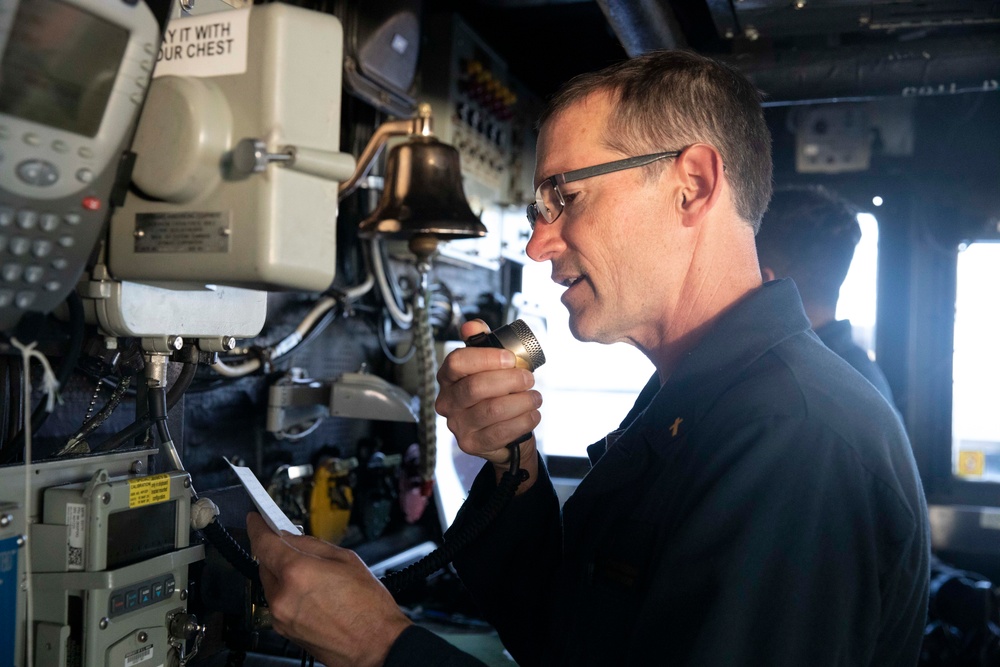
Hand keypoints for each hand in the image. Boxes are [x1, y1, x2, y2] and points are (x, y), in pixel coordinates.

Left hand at [246, 512, 410, 666]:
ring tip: (315, 578)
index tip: (255, 520)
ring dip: (284, 575)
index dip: (257, 526)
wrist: (376, 646)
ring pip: (271, 584)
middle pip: (265, 563)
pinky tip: (313, 595)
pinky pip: (278, 603)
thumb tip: (291, 536)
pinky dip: (289, 593)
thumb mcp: (346, 559)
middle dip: (278, 553)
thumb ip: (311, 545)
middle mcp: (283, 596)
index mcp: (298, 572)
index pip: (264, 542)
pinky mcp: (284, 631)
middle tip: (297, 549)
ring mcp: (281, 617)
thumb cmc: (369, 608)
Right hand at [436, 320, 542, 488]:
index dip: (486, 358)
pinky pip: (501, 431)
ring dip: (521, 401)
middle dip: (509, 380)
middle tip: (528, 378)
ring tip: (535, 397)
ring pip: (492, 410)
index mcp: (448, 377)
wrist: (501, 434)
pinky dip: (523, 421)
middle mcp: (447, 402)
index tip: (511, 359)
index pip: (457, 362)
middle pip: (475, 387)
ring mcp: (457, 425)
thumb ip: (481, 343)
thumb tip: (472, 325)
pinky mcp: (472, 444)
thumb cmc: (494, 393)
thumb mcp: (488, 365)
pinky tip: (532, 414)